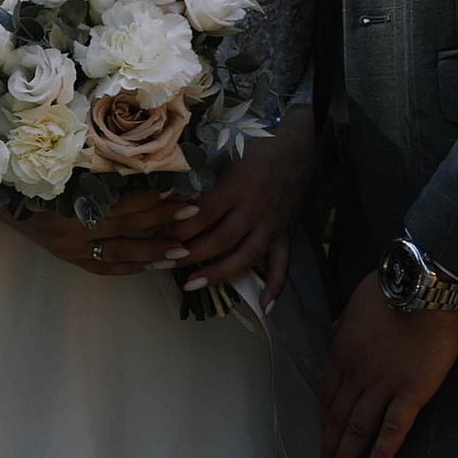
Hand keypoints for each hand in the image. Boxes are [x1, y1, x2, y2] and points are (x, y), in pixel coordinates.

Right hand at [15, 182, 190, 275]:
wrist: (0, 205)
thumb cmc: (31, 181)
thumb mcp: (59, 171)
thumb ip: (91, 171)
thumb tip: (133, 160)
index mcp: (67, 206)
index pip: (117, 203)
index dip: (147, 197)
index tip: (175, 188)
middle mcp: (70, 232)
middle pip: (123, 228)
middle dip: (159, 220)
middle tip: (191, 212)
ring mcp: (70, 250)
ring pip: (118, 254)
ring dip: (151, 252)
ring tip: (181, 250)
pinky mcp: (69, 260)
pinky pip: (104, 269)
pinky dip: (129, 267)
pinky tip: (152, 266)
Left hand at [159, 114, 318, 299]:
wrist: (302, 149)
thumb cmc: (258, 150)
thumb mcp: (227, 155)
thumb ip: (201, 177)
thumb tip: (169, 195)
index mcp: (238, 187)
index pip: (203, 214)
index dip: (177, 227)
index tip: (155, 236)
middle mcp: (255, 210)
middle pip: (220, 239)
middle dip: (188, 254)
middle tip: (161, 263)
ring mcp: (272, 227)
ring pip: (246, 257)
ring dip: (218, 274)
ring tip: (191, 286)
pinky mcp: (286, 237)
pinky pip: (283, 266)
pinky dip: (276, 288)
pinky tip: (265, 308)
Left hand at [321, 272, 457, 457]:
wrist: (425, 283)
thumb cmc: (394, 286)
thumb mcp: (355, 300)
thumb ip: (344, 322)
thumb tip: (335, 332)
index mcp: (343, 351)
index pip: (329, 394)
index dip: (324, 419)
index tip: (322, 437)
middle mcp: (356, 373)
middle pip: (337, 417)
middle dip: (329, 447)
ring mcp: (382, 384)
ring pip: (357, 428)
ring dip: (345, 456)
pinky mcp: (411, 392)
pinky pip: (392, 430)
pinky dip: (380, 454)